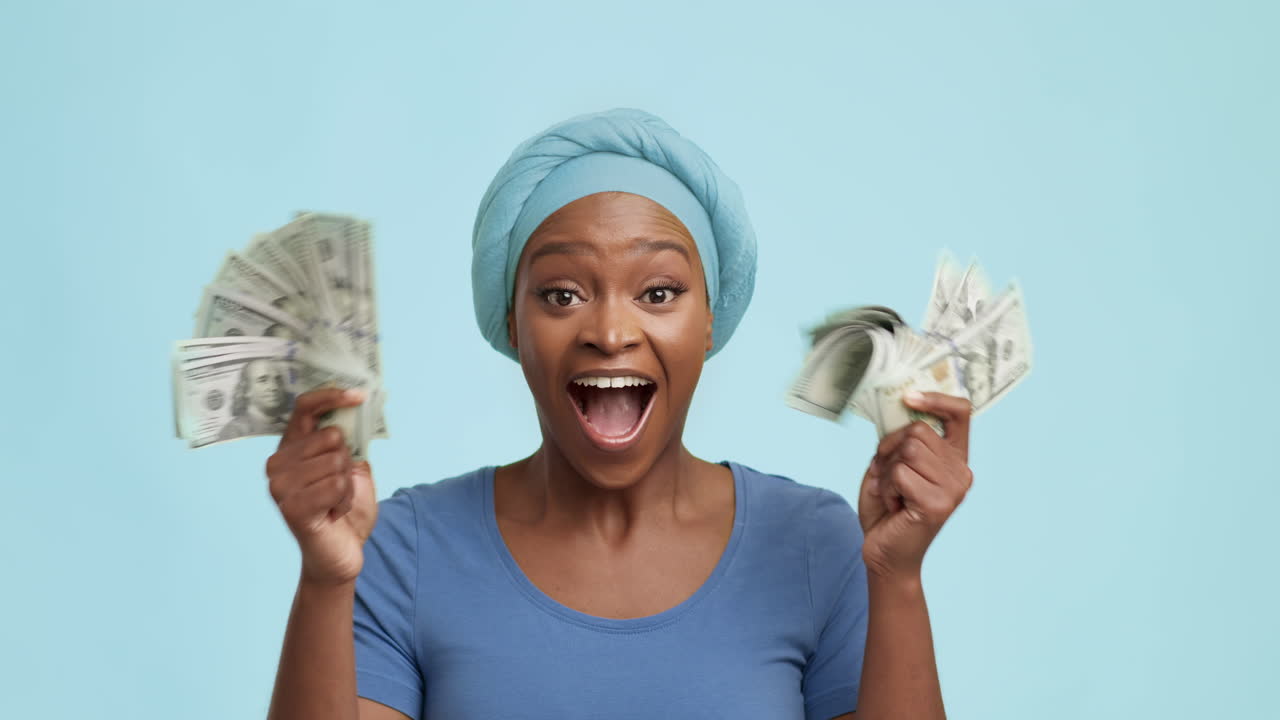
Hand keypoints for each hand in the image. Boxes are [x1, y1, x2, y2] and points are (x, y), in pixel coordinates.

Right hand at [266, 388, 377, 585]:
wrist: (341, 554)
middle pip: (330, 436)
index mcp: (290, 448)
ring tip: (335, 503)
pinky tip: (333, 514)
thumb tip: (355, 407)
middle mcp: (277, 464)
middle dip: (347, 461)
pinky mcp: (291, 506)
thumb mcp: (351, 468)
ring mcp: (280, 486)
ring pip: (336, 461)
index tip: (358, 395)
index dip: (331, 396)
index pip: (304, 408)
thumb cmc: (344, 510)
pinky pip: (337, 484)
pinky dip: (345, 500)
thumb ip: (348, 441)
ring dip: (347, 485)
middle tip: (338, 487)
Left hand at [855, 392, 973, 581]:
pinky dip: (885, 488)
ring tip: (892, 493)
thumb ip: (901, 440)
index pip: (961, 413)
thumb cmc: (887, 510)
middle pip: (918, 430)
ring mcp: (954, 488)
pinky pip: (899, 473)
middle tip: (887, 476)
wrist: (885, 554)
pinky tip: (894, 506)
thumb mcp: (891, 466)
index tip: (910, 397)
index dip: (937, 398)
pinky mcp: (939, 503)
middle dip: (889, 449)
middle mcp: (961, 471)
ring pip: (908, 450)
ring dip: (886, 472)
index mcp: (954, 459)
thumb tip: (901, 407)